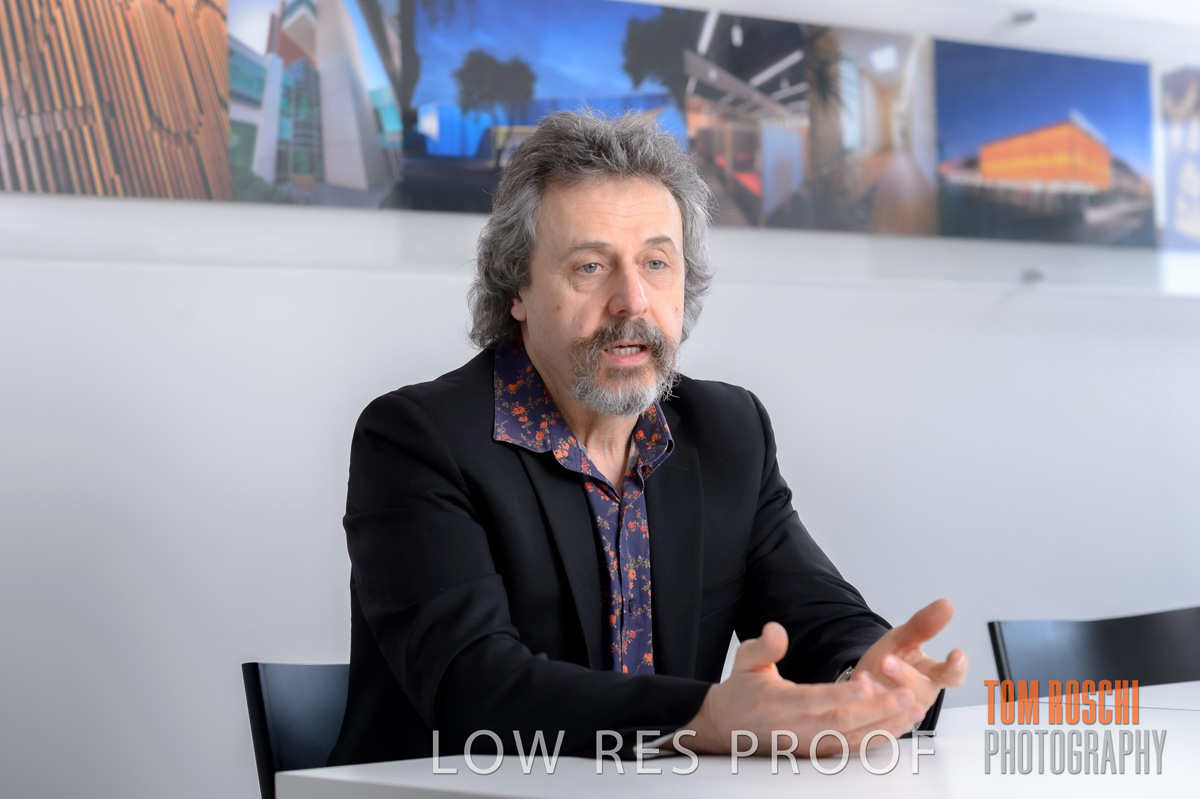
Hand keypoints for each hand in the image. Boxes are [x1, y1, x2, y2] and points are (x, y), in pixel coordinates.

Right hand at [684, 622, 927, 756]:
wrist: (727, 728)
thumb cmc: (742, 693)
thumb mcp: (745, 661)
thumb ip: (764, 646)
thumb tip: (776, 630)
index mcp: (779, 703)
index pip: (814, 700)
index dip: (841, 695)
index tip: (866, 685)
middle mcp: (797, 728)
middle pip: (842, 722)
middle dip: (878, 710)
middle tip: (906, 695)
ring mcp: (810, 743)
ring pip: (852, 738)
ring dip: (886, 726)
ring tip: (912, 710)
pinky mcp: (819, 752)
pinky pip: (852, 748)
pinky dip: (878, 740)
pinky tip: (899, 728)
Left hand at [854, 599, 967, 717]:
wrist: (864, 682)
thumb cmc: (890, 661)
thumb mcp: (903, 639)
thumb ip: (924, 625)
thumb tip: (946, 604)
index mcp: (931, 676)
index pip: (952, 676)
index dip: (956, 667)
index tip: (956, 655)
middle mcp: (919, 697)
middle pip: (920, 691)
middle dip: (905, 676)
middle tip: (887, 661)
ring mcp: (901, 714)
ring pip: (898, 710)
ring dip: (882, 693)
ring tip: (867, 678)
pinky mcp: (880, 724)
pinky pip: (877, 722)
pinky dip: (867, 708)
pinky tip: (858, 691)